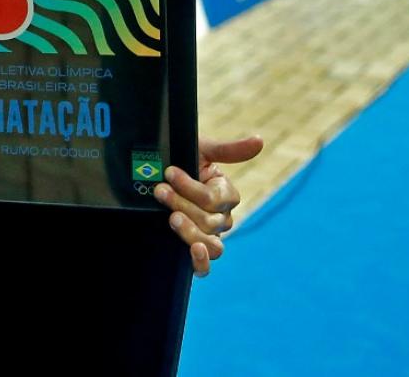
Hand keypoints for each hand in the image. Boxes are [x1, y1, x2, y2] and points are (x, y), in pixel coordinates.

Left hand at [153, 134, 263, 276]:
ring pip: (212, 245)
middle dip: (182, 203)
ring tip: (171, 218)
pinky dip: (201, 262)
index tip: (169, 173)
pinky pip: (204, 268)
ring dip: (190, 231)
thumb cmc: (179, 159)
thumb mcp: (200, 150)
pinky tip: (194, 250)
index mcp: (226, 194)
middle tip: (160, 191)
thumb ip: (228, 150)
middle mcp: (221, 218)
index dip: (191, 188)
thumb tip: (259, 140)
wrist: (149, 174)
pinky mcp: (192, 251)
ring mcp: (208, 236)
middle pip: (210, 221)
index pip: (215, 199)